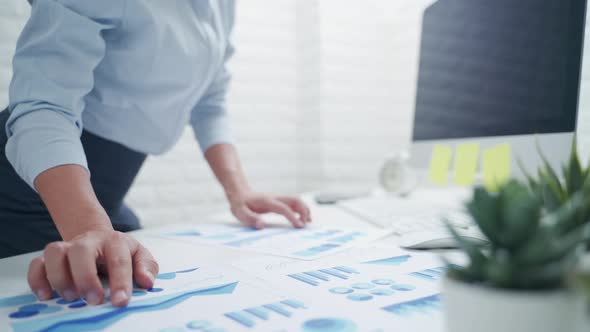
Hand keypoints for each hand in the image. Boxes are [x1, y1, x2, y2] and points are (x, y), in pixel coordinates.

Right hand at [28, 229, 158, 306]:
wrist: (98, 238)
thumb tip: (147, 282)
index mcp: (115, 241)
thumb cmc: (120, 253)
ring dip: (59, 276)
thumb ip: (146, 267)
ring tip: (70, 297)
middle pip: (81, 250)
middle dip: (85, 277)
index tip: (120, 301)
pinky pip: (37, 264)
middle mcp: (89, 241)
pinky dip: (38, 280)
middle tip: (93, 300)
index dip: (120, 281)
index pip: (118, 259)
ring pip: (54, 252)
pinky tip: (46, 296)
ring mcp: (68, 247)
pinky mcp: (50, 258)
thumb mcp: (139, 255)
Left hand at [228, 191, 311, 228]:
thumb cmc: (240, 204)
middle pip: (294, 200)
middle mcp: (275, 198)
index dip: (293, 217)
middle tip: (306, 223)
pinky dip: (300, 209)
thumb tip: (262, 225)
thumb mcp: (240, 212)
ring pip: (296, 200)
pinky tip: (301, 218)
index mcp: (267, 201)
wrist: (239, 193)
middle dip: (304, 210)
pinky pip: (293, 203)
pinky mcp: (278, 201)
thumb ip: (250, 219)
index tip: (299, 226)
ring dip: (304, 209)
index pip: (283, 208)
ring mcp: (278, 199)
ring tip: (307, 221)